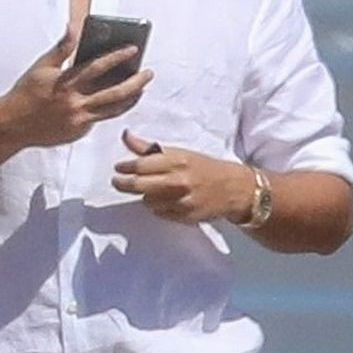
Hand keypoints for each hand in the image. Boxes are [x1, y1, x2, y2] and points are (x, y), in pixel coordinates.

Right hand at [0, 28, 151, 149]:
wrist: (12, 125)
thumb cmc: (26, 92)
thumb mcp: (41, 67)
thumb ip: (61, 48)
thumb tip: (74, 28)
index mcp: (66, 83)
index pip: (98, 67)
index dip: (118, 57)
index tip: (134, 48)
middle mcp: (76, 102)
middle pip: (115, 92)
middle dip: (136, 82)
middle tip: (149, 73)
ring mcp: (79, 120)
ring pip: (114, 109)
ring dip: (132, 98)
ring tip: (142, 88)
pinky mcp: (80, 132)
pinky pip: (101, 119)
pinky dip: (112, 109)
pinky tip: (122, 101)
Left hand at [111, 129, 255, 224]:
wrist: (234, 189)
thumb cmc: (204, 168)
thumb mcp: (180, 153)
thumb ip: (150, 148)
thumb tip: (126, 136)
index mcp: (178, 161)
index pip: (141, 165)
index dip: (125, 167)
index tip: (119, 168)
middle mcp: (179, 181)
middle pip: (139, 185)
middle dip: (123, 184)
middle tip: (118, 182)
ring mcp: (182, 201)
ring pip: (147, 201)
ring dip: (145, 195)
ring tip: (152, 190)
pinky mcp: (185, 216)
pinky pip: (160, 213)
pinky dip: (158, 207)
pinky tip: (166, 200)